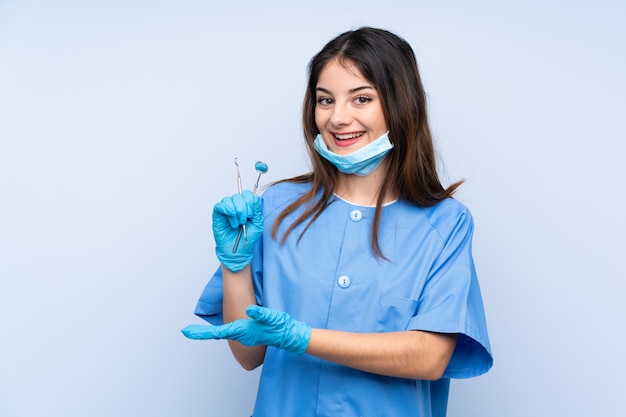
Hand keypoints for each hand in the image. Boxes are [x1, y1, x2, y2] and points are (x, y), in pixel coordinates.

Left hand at [181, 305, 311, 354]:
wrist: (287, 336)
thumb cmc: (279, 327)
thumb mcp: (271, 318)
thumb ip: (261, 314)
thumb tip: (249, 310)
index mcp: (241, 331)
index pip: (216, 332)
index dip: (201, 332)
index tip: (186, 332)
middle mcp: (239, 334)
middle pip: (215, 333)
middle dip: (201, 333)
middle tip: (186, 331)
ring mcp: (242, 334)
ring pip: (221, 333)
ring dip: (209, 332)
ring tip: (196, 331)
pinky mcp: (247, 332)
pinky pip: (229, 332)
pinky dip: (219, 332)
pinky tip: (215, 332)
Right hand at [212, 190, 262, 271]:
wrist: (237, 252)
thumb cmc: (247, 239)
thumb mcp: (257, 224)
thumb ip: (257, 210)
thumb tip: (255, 197)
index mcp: (246, 207)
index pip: (247, 194)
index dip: (250, 202)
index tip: (251, 215)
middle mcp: (236, 206)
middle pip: (239, 196)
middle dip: (244, 209)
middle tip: (244, 221)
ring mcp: (226, 210)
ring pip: (229, 200)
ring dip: (236, 212)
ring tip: (237, 224)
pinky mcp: (218, 215)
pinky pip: (220, 205)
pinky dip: (226, 210)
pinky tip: (231, 221)